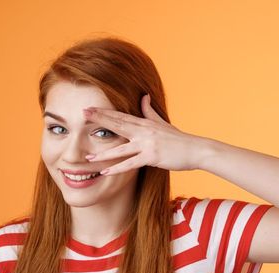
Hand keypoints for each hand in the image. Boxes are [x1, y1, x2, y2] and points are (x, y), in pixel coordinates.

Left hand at [83, 94, 210, 175]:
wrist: (196, 149)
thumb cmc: (179, 139)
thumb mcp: (163, 123)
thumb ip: (150, 111)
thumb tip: (144, 96)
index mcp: (144, 123)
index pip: (120, 116)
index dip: (104, 112)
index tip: (89, 108)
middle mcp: (143, 131)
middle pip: (117, 124)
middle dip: (99, 120)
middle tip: (82, 115)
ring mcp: (147, 143)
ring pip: (121, 148)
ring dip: (103, 153)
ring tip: (88, 157)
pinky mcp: (151, 156)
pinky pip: (130, 163)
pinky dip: (117, 168)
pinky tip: (105, 171)